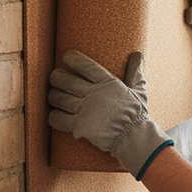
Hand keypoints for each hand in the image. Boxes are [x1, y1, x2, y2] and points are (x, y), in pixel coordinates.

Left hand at [48, 50, 172, 178]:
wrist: (134, 137)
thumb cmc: (136, 114)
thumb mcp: (139, 90)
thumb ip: (135, 72)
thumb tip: (138, 54)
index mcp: (107, 83)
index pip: (84, 65)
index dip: (72, 58)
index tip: (66, 57)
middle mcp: (94, 94)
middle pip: (65, 80)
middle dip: (56, 77)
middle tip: (56, 78)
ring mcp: (85, 110)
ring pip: (58, 98)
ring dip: (53, 96)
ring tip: (54, 96)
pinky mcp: (79, 126)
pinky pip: (57, 118)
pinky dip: (53, 116)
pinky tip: (55, 115)